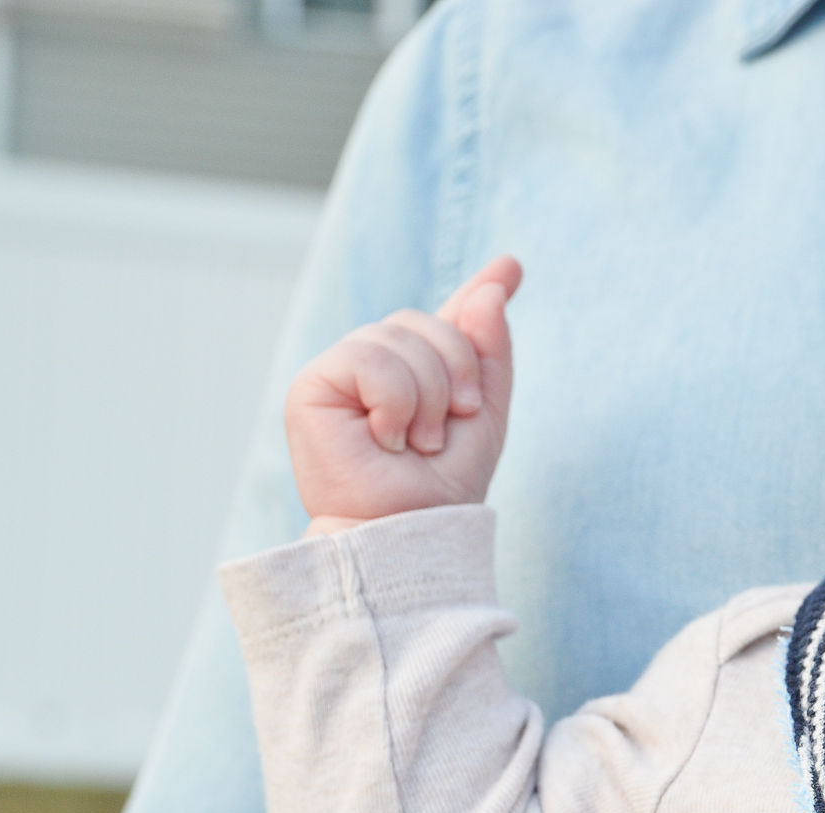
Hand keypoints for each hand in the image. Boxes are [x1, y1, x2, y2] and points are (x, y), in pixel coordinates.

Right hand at [285, 255, 522, 534]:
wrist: (408, 532)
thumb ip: (490, 353)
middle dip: (455, 374)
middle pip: (426, 321)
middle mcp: (376, 365)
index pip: (449, 318)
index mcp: (419, 374)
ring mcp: (341, 372)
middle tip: (444, 433)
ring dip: (426, 398)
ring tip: (413, 445)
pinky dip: (394, 403)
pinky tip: (384, 439)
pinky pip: (371, 359)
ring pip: (400, 338)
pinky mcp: (312, 386)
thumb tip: (491, 288)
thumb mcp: (485, 417)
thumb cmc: (441, 490)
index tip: (512, 268)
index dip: (481, 290)